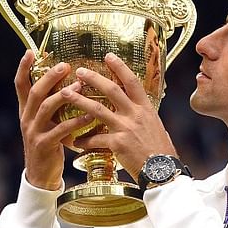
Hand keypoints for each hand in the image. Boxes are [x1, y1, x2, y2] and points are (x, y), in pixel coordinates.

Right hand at [15, 50, 93, 189]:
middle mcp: (26, 118)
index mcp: (26, 109)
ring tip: (79, 86)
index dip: (23, 67)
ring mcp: (33, 132)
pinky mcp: (44, 145)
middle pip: (35, 92)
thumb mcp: (46, 120)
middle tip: (65, 65)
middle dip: (50, 77)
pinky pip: (60, 130)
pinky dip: (75, 121)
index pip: (20, 84)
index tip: (30, 51)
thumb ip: (52, 103)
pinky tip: (89, 114)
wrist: (41, 174)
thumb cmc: (49, 141)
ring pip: (46, 108)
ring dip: (64, 95)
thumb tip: (69, 80)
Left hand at [60, 52, 176, 181]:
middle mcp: (135, 114)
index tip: (109, 56)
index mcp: (145, 108)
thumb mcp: (155, 126)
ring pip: (97, 109)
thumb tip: (137, 109)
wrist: (162, 171)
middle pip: (111, 90)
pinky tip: (75, 141)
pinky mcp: (117, 143)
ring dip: (79, 100)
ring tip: (65, 94)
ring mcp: (126, 128)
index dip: (120, 67)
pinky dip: (83, 140)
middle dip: (93, 78)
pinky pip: (95, 138)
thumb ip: (143, 116)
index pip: (132, 81)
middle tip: (79, 71)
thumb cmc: (161, 150)